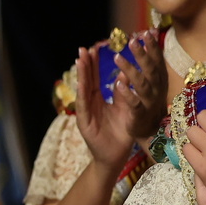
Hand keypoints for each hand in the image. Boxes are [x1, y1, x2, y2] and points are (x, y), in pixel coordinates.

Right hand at [74, 46, 134, 166]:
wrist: (116, 156)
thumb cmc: (120, 133)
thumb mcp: (124, 109)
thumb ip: (122, 93)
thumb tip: (125, 72)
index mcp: (98, 100)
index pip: (94, 79)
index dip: (93, 65)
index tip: (93, 49)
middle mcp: (89, 104)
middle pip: (87, 81)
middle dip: (85, 65)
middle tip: (83, 49)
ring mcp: (85, 113)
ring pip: (83, 90)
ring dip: (82, 76)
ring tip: (80, 60)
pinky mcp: (85, 123)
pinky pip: (84, 106)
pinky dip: (83, 93)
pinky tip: (82, 83)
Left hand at [121, 33, 169, 140]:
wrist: (150, 134)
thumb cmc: (148, 104)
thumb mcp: (149, 85)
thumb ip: (145, 68)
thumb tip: (143, 44)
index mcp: (158, 81)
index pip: (157, 61)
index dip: (153, 47)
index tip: (146, 32)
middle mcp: (156, 90)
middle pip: (151, 69)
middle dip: (142, 54)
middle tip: (133, 40)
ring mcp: (149, 103)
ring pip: (141, 84)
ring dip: (130, 70)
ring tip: (117, 57)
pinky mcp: (139, 115)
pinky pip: (134, 103)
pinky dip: (127, 93)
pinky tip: (119, 84)